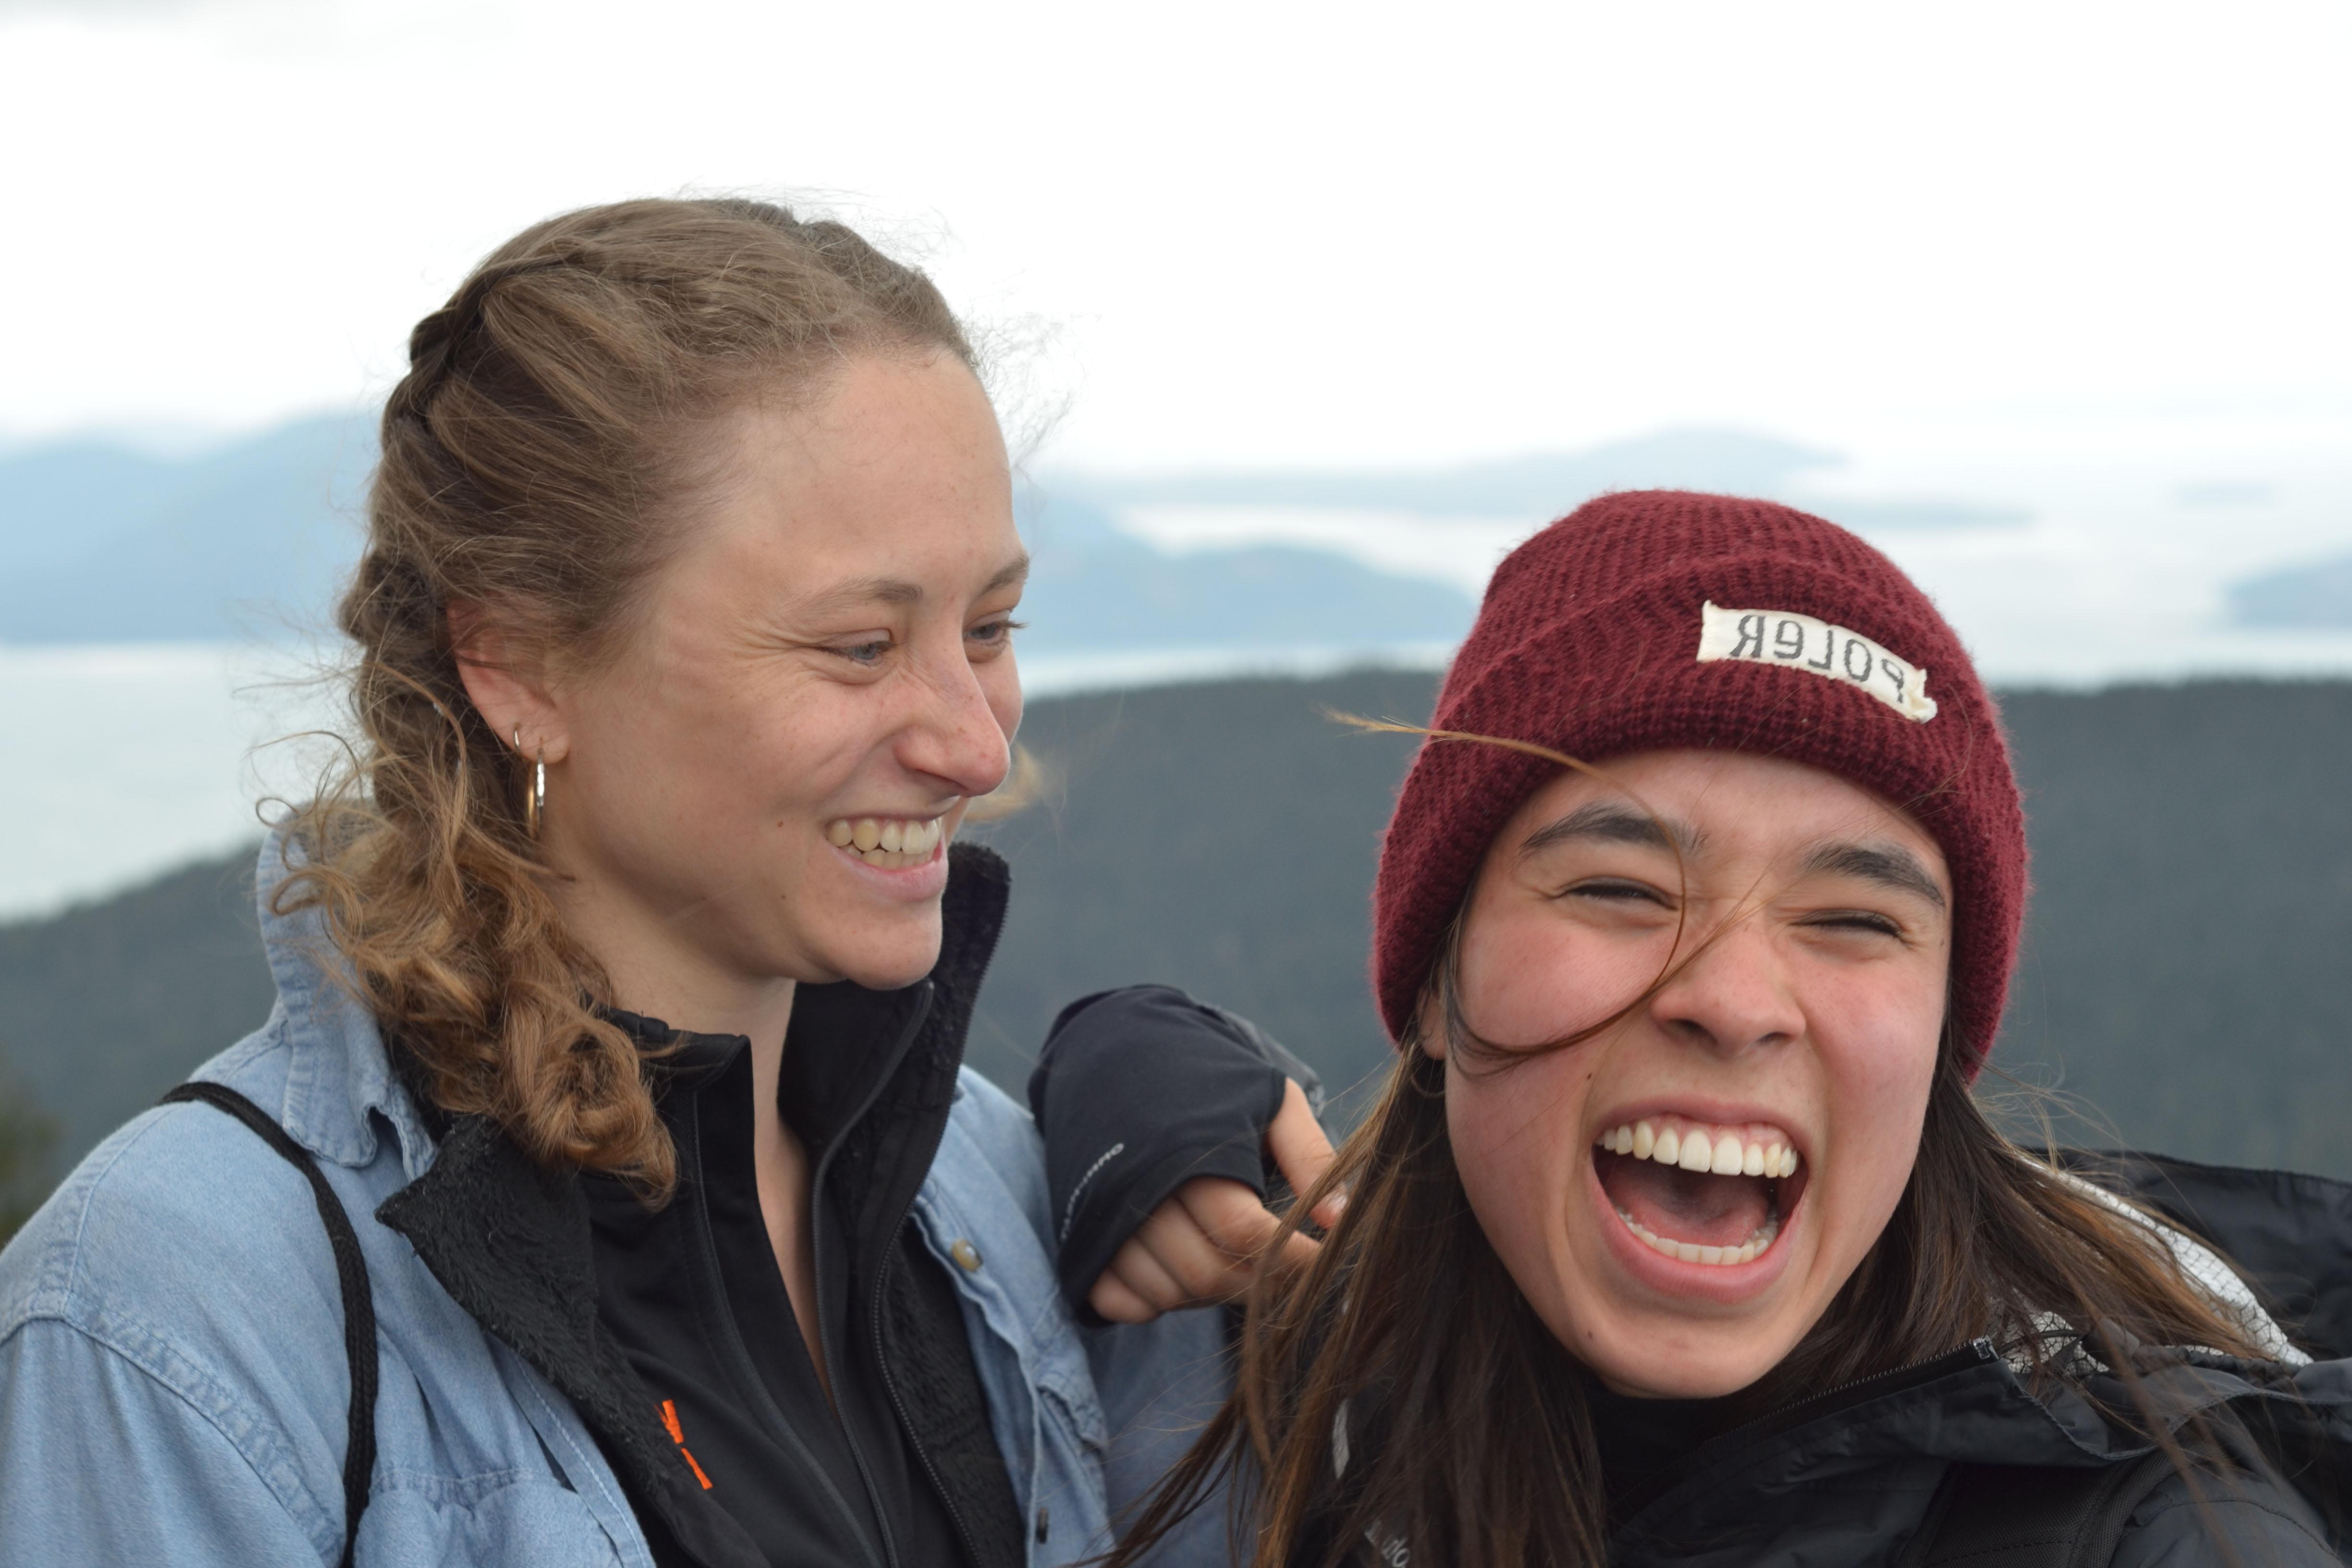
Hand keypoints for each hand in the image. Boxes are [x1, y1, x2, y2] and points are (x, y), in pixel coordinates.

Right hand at [1087, 1078, 1342, 1323]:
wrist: (1120, 1055)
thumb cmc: (1210, 1082)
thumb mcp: (1269, 1099)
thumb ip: (1310, 1153)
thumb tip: (1341, 1220)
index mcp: (1190, 1151)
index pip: (1244, 1231)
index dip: (1293, 1258)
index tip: (1325, 1262)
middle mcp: (1142, 1188)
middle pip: (1207, 1270)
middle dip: (1258, 1284)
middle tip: (1286, 1270)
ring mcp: (1106, 1218)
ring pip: (1167, 1292)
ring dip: (1210, 1295)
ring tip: (1239, 1265)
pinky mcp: (1083, 1238)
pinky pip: (1120, 1302)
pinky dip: (1155, 1305)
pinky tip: (1185, 1275)